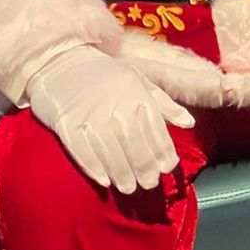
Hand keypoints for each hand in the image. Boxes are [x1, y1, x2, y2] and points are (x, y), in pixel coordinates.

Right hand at [23, 44, 194, 193]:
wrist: (60, 61)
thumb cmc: (105, 74)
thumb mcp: (140, 80)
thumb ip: (165, 104)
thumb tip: (189, 123)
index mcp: (137, 96)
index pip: (157, 132)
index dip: (164, 154)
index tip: (167, 169)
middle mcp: (116, 108)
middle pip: (136, 148)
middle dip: (145, 170)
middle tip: (148, 184)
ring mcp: (90, 117)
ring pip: (111, 154)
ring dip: (122, 174)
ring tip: (128, 188)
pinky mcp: (66, 124)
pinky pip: (82, 151)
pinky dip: (94, 168)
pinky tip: (104, 181)